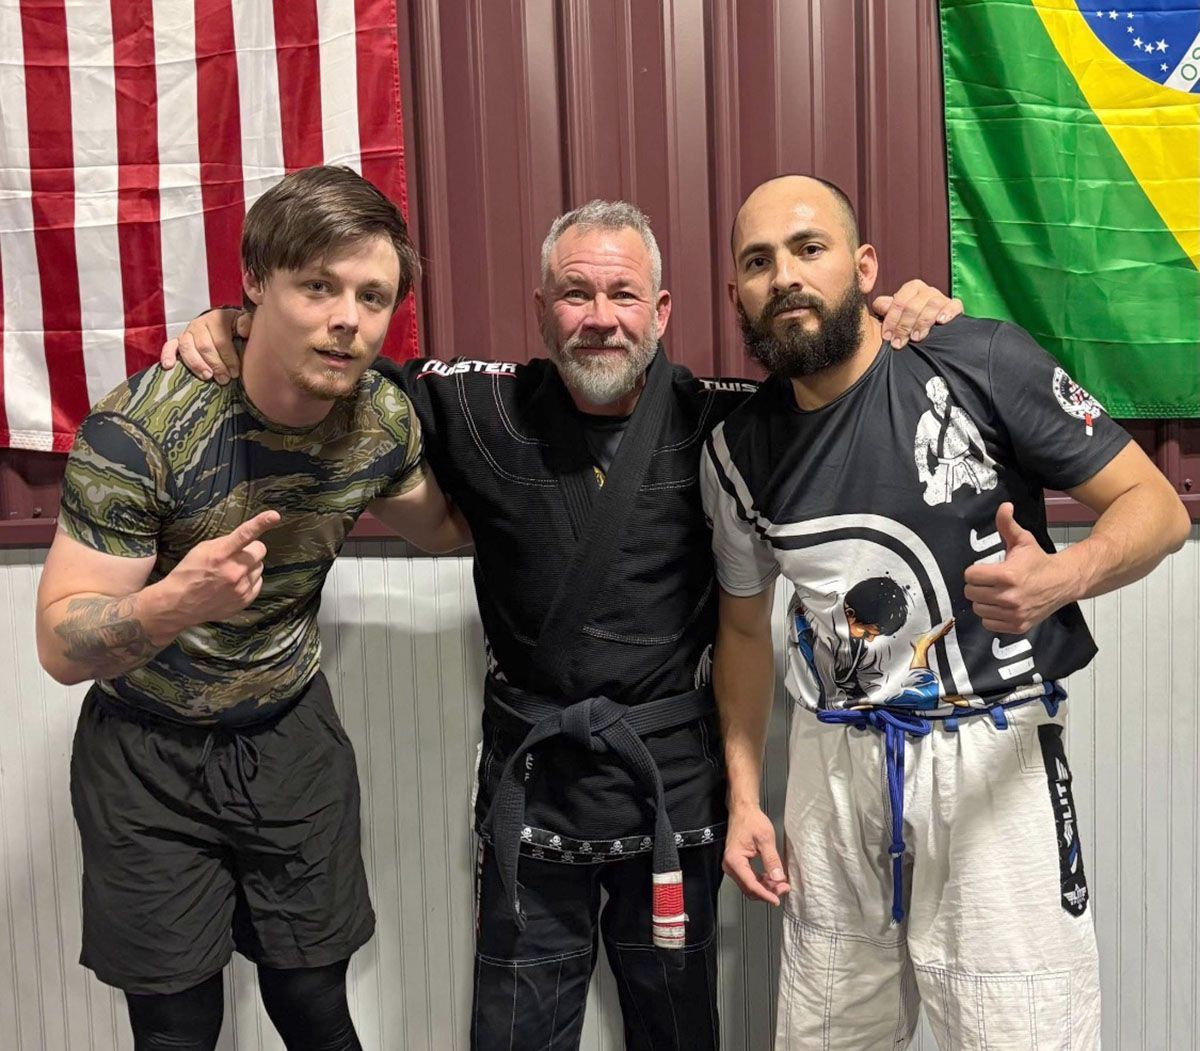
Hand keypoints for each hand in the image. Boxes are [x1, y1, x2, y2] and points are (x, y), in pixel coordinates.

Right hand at [158, 510, 280, 628]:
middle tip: (237, 556)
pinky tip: (234, 584)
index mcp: (220, 554)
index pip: (244, 534)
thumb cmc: (188, 573)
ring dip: (250, 566)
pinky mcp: (245, 600)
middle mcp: (234, 571)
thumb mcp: (202, 550)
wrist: (179, 604)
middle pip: (260, 550)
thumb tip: (245, 538)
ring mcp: (241, 587)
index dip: (261, 523)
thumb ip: (225, 542)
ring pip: (260, 566)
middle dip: (250, 550)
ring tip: (232, 572)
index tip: (274, 515)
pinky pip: (258, 582)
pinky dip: (249, 581)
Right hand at [160, 309, 249, 383]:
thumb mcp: (243, 322)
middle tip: (224, 379)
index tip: (235, 373)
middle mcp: (199, 324)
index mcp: (216, 318)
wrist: (223, 323)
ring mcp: (187, 332)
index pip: (221, 340)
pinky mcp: (178, 340)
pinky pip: (169, 346)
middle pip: (204, 346)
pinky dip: (167, 355)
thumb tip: (244, 330)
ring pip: (187, 348)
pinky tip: (169, 366)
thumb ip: (246, 323)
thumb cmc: (235, 327)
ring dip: (197, 364)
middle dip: (215, 365)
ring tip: (207, 376)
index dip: (228, 358)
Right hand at [723, 804, 789, 904]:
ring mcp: (733, 865)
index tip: (777, 899)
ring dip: (765, 888)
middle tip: (784, 889)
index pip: (751, 884)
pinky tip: (772, 879)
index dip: (765, 894)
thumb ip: (772, 860)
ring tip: (781, 885)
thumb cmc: (751, 820)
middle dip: (767, 892)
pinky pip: (749, 879)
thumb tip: (778, 878)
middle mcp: (730, 865)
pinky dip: (761, 882)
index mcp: (735, 860)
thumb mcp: (765, 839)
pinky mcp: (738, 864)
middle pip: (749, 888)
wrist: (743, 810)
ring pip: (749, 885)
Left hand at [872, 281, 962, 347]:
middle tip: (899, 343)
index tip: (887, 337)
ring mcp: (941, 298)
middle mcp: (926, 291)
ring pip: (932, 305)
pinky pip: (954, 305)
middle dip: (904, 326)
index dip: (891, 320)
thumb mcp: (895, 317)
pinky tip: (941, 321)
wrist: (929, 333)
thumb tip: (881, 305)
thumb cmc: (908, 324)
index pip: (899, 302)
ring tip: (916, 338)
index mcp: (911, 289)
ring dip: (922, 322)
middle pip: (913, 305)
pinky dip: (948, 312)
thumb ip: (885, 309)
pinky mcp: (955, 307)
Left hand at [963, 503, 1068, 633]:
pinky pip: (989, 624)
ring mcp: (1014, 614)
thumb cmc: (1038, 561)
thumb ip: (1007, 524)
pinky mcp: (1017, 626)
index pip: (970, 576)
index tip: (984, 569)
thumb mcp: (1023, 540)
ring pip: (978, 609)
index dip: (975, 571)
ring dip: (983, 601)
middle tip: (988, 581)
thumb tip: (1004, 506)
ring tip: (995, 593)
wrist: (1063, 582)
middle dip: (977, 585)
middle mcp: (1009, 597)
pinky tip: (1000, 606)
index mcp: (1007, 575)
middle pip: (971, 593)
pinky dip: (991, 616)